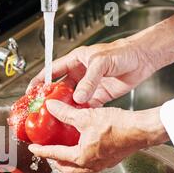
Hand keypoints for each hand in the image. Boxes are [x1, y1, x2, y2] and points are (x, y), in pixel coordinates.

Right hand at [27, 38, 156, 106]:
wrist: (142, 59)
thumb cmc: (122, 52)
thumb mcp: (101, 63)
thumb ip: (89, 81)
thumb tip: (78, 97)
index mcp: (75, 61)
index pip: (52, 71)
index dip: (40, 81)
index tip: (31, 91)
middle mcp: (79, 74)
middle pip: (59, 88)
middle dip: (50, 98)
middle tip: (41, 108)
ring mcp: (88, 86)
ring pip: (71, 99)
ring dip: (65, 108)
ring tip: (56, 117)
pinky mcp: (98, 96)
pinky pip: (86, 106)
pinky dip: (80, 113)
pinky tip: (75, 119)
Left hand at [28, 100, 168, 172]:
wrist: (143, 130)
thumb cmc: (119, 126)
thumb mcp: (86, 116)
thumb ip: (66, 112)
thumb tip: (51, 106)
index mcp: (81, 157)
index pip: (55, 155)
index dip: (41, 151)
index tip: (32, 148)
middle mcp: (90, 165)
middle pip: (66, 169)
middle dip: (55, 161)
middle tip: (47, 152)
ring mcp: (101, 164)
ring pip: (78, 168)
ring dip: (68, 161)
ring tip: (63, 150)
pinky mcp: (110, 160)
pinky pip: (90, 163)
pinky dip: (81, 158)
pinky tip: (83, 146)